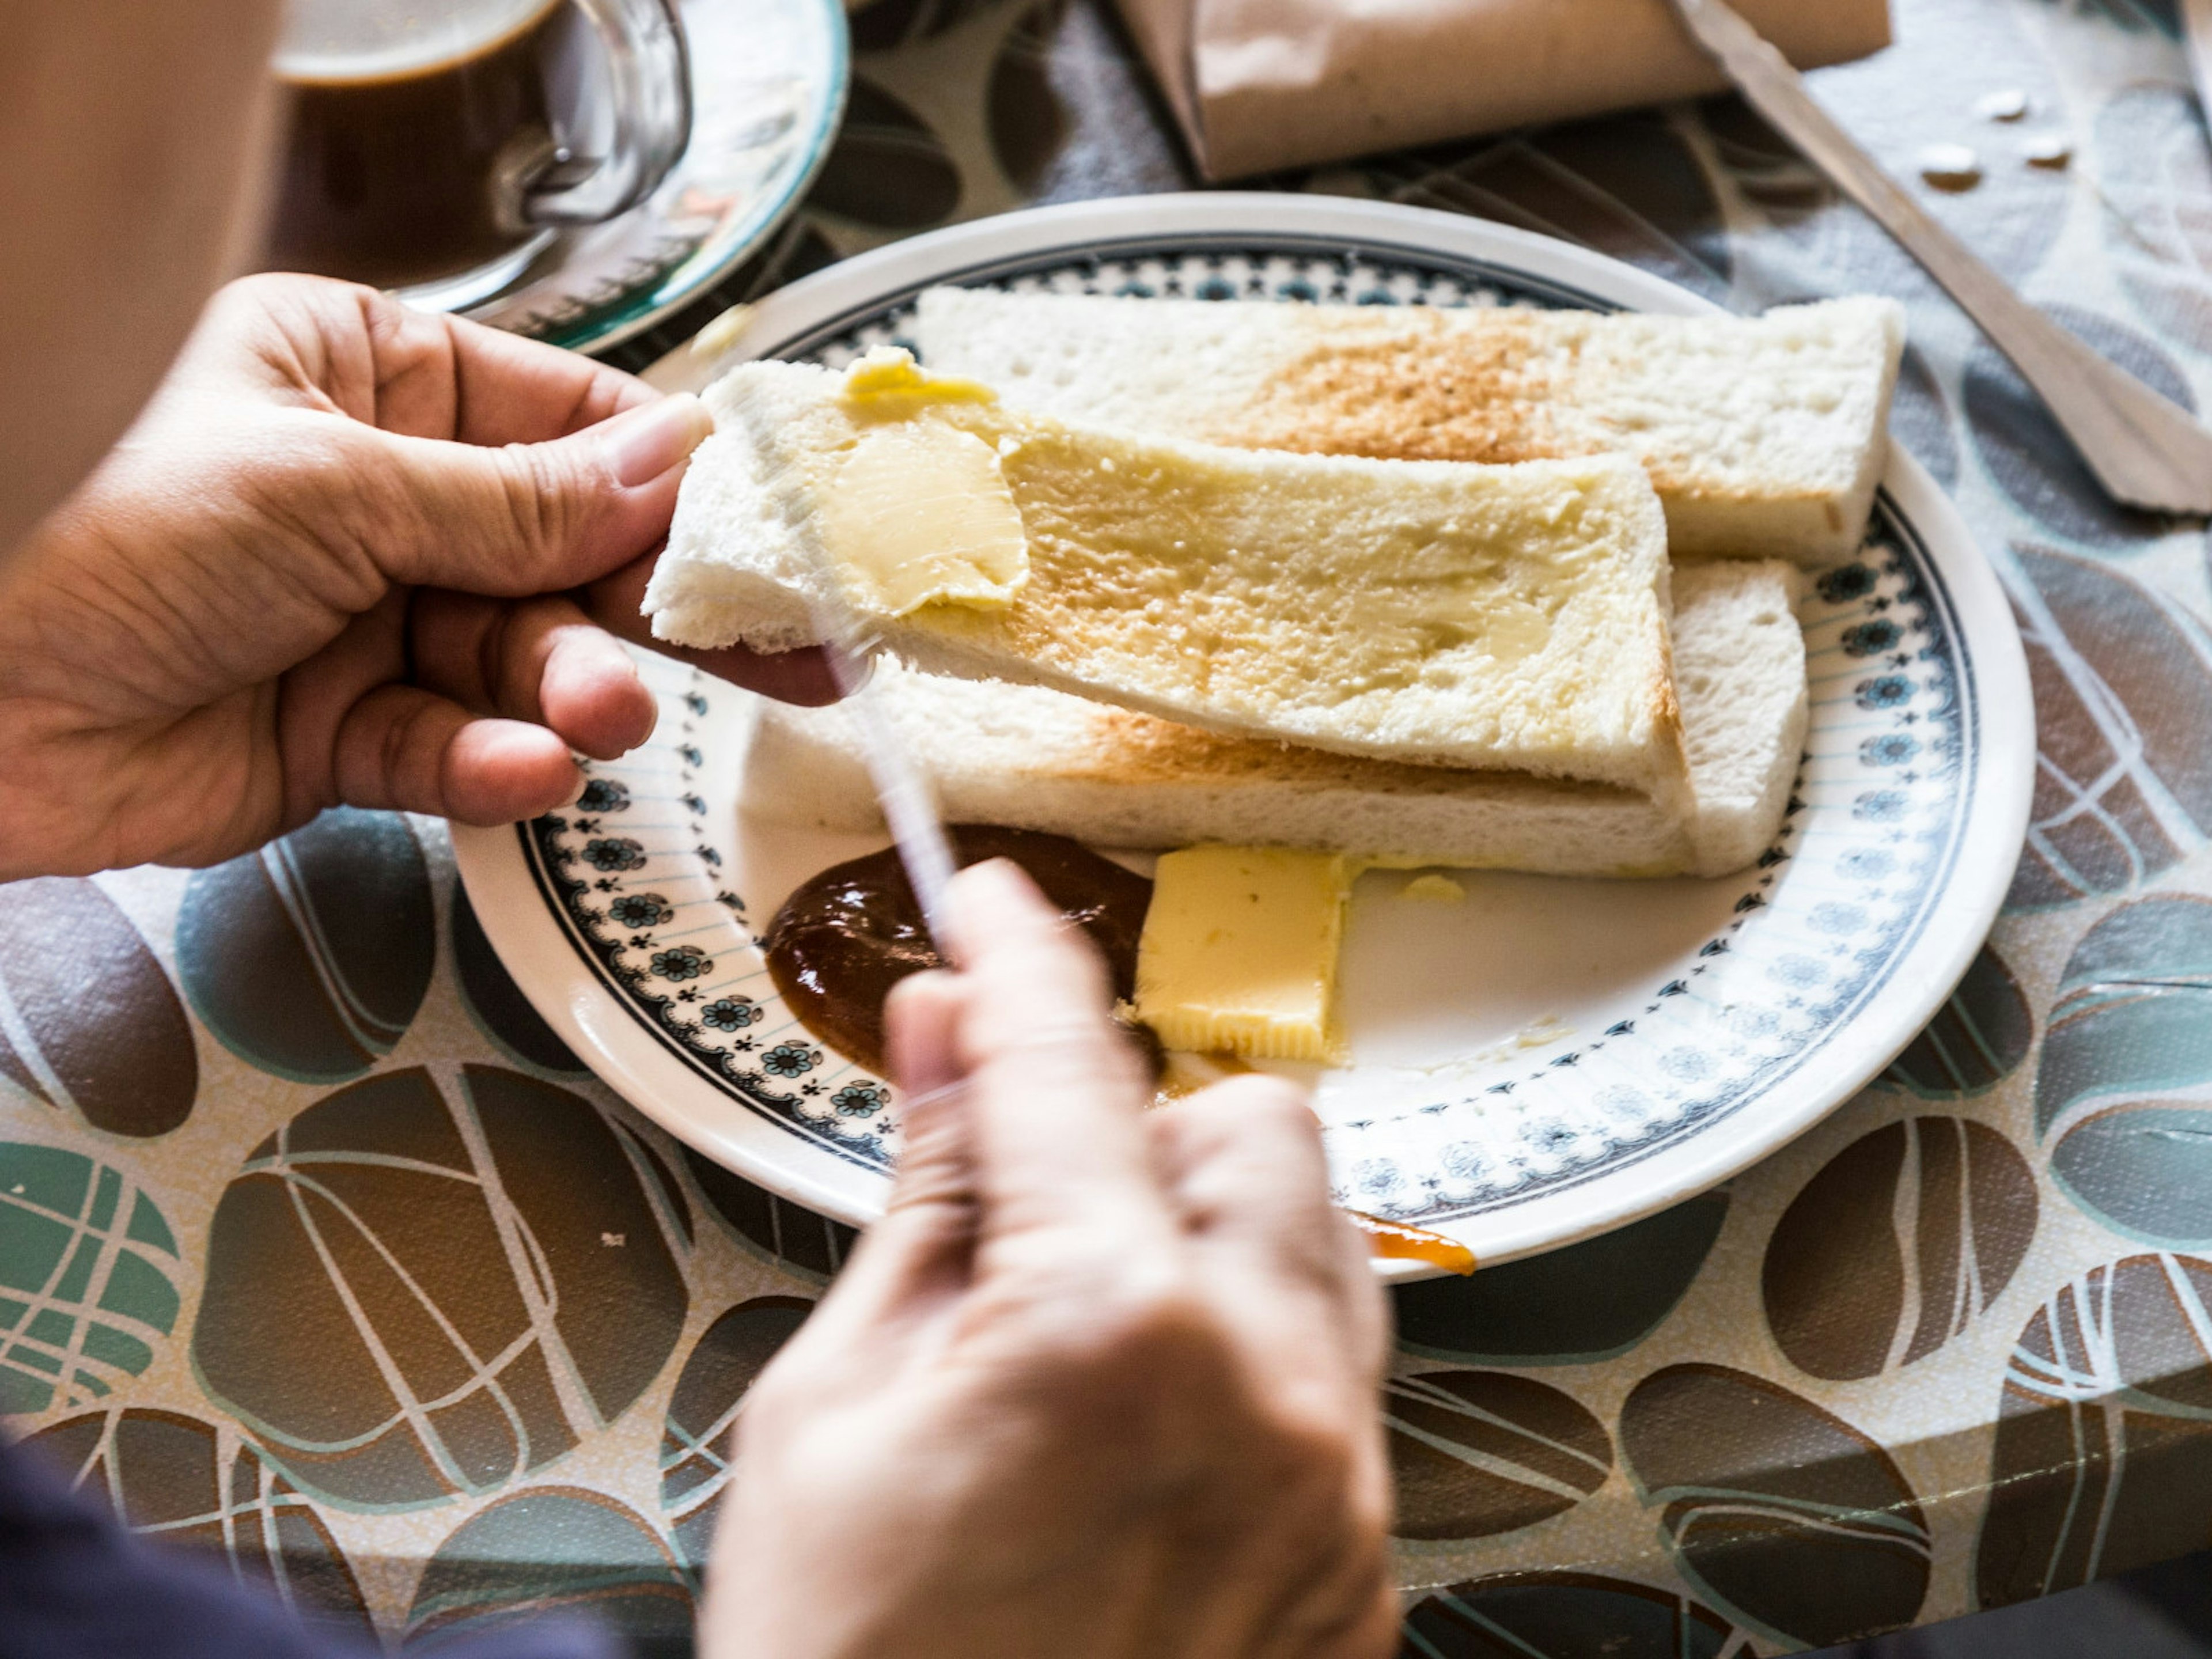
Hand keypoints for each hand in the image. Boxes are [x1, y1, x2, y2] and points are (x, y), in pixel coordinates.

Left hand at [0, 272, 832, 877]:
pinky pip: (450, 751)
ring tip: (597, 718)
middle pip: (564, 554)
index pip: (560, 419)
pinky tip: (519, 772)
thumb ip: (516, 500)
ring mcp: (358, 620)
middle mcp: (370, 497)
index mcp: (360, 378)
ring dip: (569, 695)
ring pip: (520, 664)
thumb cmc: (82, 522)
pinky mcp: (336, 736)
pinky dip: (491, 769)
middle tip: (777, 657)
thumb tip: (673, 466)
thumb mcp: (330, 483)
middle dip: (652, 610)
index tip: (764, 531)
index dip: (668, 480)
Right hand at [705, 861, 1397, 1658]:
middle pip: (1249, 1124)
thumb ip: (930, 1199)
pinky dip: (1250, 1333)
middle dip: (1133, 1115)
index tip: (989, 905)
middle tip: (1019, 1177)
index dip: (1017, 957)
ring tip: (1082, 1294)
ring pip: (1320, 1235)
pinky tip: (1144, 1405)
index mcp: (1111, 1333)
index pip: (1067, 1065)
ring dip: (1209, 1213)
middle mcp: (1266, 1390)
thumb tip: (950, 1037)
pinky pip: (1338, 1366)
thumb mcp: (833, 1414)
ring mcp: (1335, 1483)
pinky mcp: (1359, 1559)